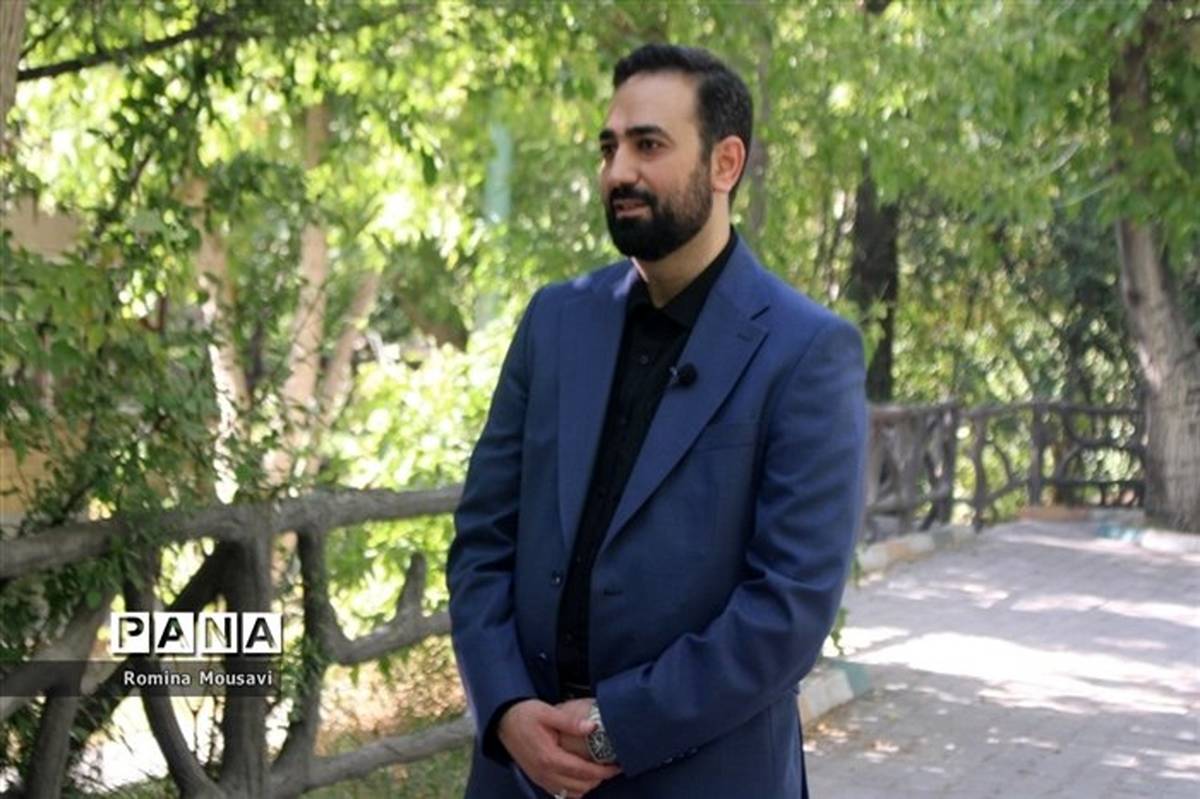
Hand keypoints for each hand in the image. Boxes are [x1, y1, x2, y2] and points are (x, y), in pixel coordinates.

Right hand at [497, 699, 619, 796]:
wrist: (502, 721)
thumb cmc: (524, 715)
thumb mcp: (547, 713)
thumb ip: (570, 722)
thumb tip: (592, 727)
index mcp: (549, 757)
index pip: (582, 772)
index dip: (602, 772)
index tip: (616, 767)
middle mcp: (544, 773)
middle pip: (579, 786)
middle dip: (598, 779)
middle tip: (609, 768)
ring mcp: (540, 778)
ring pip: (570, 793)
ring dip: (586, 786)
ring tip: (597, 772)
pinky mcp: (537, 778)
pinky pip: (559, 793)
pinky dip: (573, 790)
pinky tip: (580, 778)